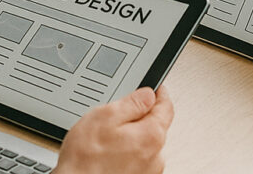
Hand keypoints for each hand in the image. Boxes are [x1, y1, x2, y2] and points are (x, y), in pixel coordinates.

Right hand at [55, 86, 172, 173]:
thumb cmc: (86, 158)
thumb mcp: (105, 116)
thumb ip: (132, 102)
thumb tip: (148, 94)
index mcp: (151, 136)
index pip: (166, 107)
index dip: (159, 93)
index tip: (155, 88)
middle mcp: (156, 157)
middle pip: (155, 126)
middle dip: (139, 118)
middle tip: (115, 118)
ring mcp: (148, 171)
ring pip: (145, 143)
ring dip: (132, 137)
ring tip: (107, 141)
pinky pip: (138, 159)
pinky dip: (127, 153)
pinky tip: (108, 154)